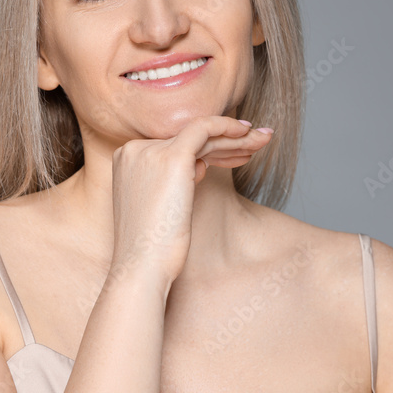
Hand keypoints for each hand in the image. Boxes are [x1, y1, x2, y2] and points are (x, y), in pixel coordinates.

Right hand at [108, 116, 273, 286]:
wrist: (142, 265)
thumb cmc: (153, 248)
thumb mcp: (162, 207)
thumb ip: (176, 181)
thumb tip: (201, 165)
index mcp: (128, 160)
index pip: (176, 146)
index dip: (211, 149)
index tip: (237, 154)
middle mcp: (135, 150)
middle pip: (190, 139)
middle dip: (227, 140)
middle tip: (259, 139)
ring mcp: (151, 151)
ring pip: (201, 133)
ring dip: (236, 136)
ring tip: (265, 138)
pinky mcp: (171, 157)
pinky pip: (204, 127)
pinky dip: (227, 126)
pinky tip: (248, 131)